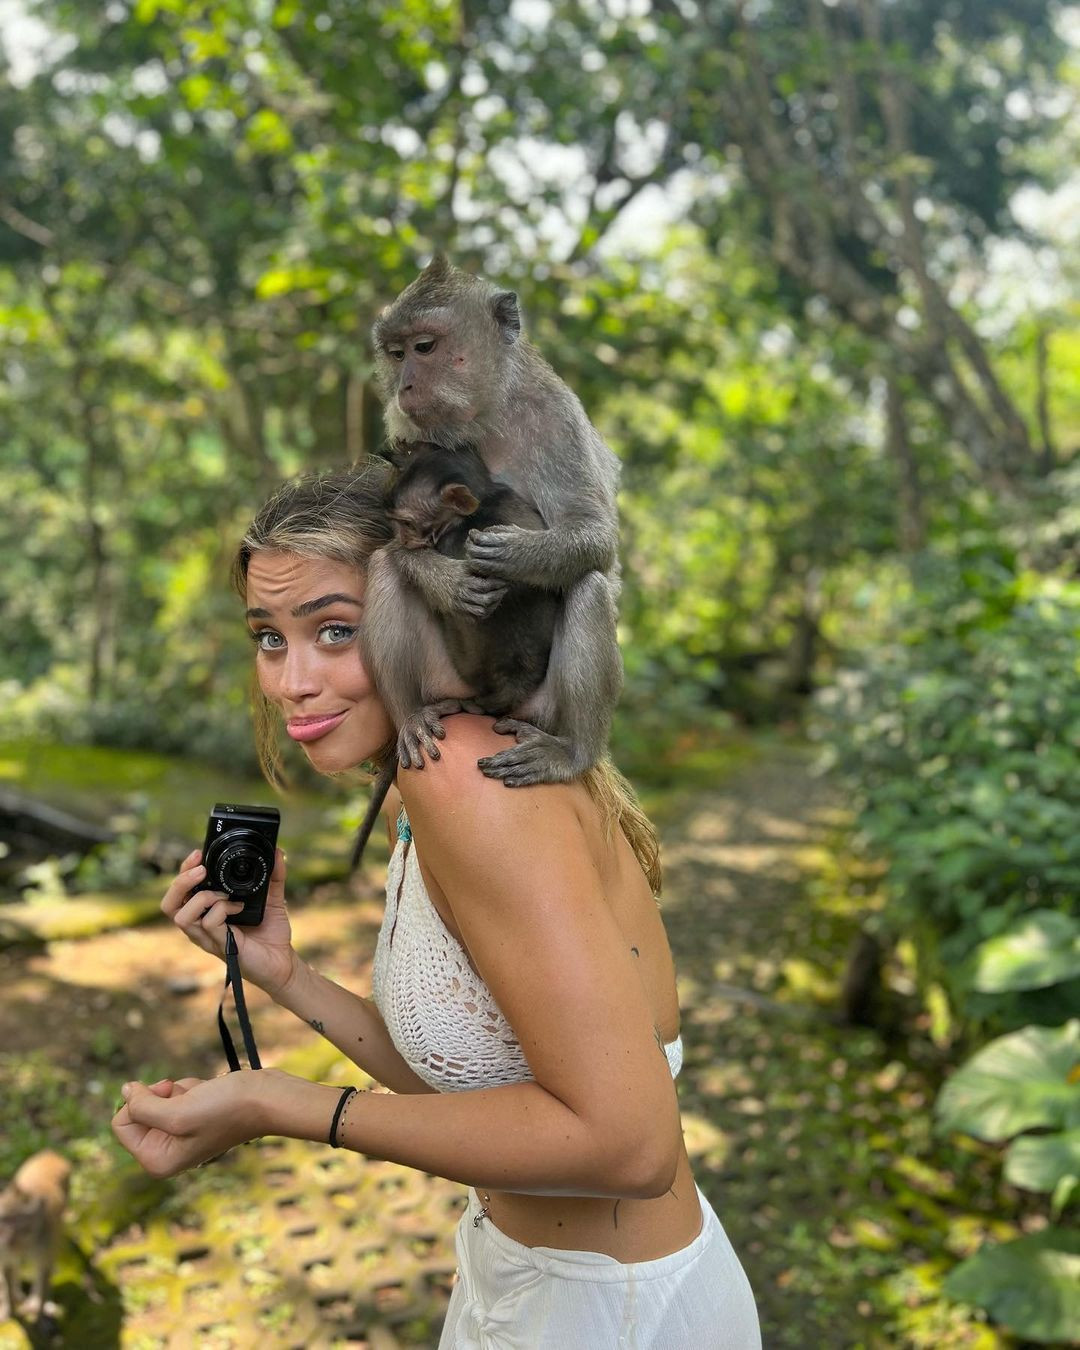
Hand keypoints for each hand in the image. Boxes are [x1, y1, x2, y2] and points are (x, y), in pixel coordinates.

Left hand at [111, 1071, 264, 1177]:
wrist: (266, 1098)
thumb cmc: (225, 1109)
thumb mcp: (177, 1111)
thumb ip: (141, 1106)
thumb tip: (124, 1092)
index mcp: (157, 1161)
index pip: (121, 1124)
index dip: (139, 1103)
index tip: (166, 1096)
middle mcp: (166, 1151)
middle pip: (138, 1111)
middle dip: (162, 1096)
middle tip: (186, 1097)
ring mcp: (180, 1135)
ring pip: (158, 1098)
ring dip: (179, 1089)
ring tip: (203, 1096)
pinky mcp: (194, 1117)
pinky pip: (175, 1094)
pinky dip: (190, 1087)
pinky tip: (209, 1092)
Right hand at [161, 847, 297, 998]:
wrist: (283, 962)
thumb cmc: (271, 933)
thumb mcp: (273, 899)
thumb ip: (274, 876)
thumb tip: (278, 852)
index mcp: (206, 912)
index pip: (180, 892)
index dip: (182, 871)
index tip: (198, 854)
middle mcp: (201, 925)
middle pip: (169, 904)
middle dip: (180, 882)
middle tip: (201, 870)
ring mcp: (208, 937)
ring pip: (181, 916)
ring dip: (201, 897)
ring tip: (223, 894)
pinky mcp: (221, 945)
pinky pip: (208, 923)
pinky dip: (221, 909)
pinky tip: (238, 907)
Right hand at [453, 570, 506, 618]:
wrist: (429, 574)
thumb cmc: (452, 568)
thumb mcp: (466, 565)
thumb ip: (480, 569)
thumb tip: (499, 571)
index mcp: (464, 581)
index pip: (486, 586)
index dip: (497, 584)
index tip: (504, 581)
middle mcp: (460, 594)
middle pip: (486, 600)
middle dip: (497, 595)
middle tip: (504, 590)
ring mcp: (457, 604)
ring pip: (480, 611)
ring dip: (491, 606)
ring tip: (496, 599)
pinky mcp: (454, 611)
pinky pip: (472, 618)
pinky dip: (481, 614)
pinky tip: (486, 607)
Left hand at [465, 523, 529, 582]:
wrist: (544, 557)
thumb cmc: (529, 541)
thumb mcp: (513, 531)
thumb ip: (497, 530)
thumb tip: (482, 532)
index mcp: (504, 541)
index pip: (479, 539)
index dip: (472, 535)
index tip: (473, 533)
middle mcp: (501, 554)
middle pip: (475, 551)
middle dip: (469, 547)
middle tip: (470, 543)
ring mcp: (501, 566)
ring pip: (476, 564)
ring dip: (472, 558)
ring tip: (474, 554)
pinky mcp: (503, 574)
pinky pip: (485, 572)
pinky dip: (479, 567)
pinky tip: (481, 563)